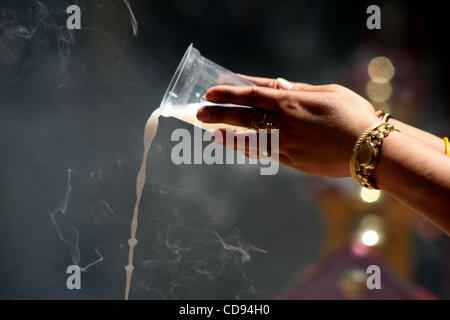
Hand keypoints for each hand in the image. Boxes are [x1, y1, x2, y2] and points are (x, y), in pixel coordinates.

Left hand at [196, 75, 379, 176]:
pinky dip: (247, 149)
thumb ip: (301, 90)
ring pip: (248, 139)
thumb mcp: (329, 92)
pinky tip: (237, 147)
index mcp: (291, 102)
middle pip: (243, 116)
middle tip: (200, 111)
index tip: (211, 90)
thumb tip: (279, 86)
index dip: (229, 91)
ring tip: (212, 134)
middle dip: (219, 113)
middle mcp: (283, 123)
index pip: (251, 94)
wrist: (369, 149)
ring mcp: (285, 144)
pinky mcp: (292, 161)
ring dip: (228, 135)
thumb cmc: (354, 115)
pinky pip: (263, 153)